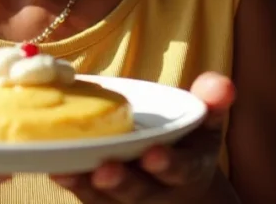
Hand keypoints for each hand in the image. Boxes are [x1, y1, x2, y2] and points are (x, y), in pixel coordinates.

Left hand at [50, 72, 235, 202]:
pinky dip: (72, 184)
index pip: (181, 171)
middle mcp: (158, 192)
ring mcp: (129, 201)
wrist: (178, 186)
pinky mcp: (104, 201)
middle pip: (139, 192)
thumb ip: (213, 101)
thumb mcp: (206, 121)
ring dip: (87, 187)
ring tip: (67, 172)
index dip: (168, 165)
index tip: (152, 154)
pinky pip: (87, 198)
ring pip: (108, 200)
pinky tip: (54, 168)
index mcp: (188, 170)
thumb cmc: (188, 141)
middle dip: (123, 182)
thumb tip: (221, 83)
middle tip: (105, 170)